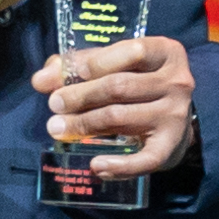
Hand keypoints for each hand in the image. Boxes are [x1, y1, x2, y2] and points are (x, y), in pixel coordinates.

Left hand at [35, 29, 197, 182]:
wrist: (174, 121)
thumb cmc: (138, 83)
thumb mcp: (116, 65)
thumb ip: (81, 64)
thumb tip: (41, 79)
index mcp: (165, 52)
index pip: (131, 52)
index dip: (92, 63)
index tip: (61, 76)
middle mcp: (177, 82)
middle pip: (119, 87)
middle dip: (80, 96)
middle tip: (54, 104)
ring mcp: (175, 116)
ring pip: (121, 118)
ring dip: (84, 124)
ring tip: (57, 129)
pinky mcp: (171, 147)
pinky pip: (144, 159)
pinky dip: (119, 166)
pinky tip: (96, 166)